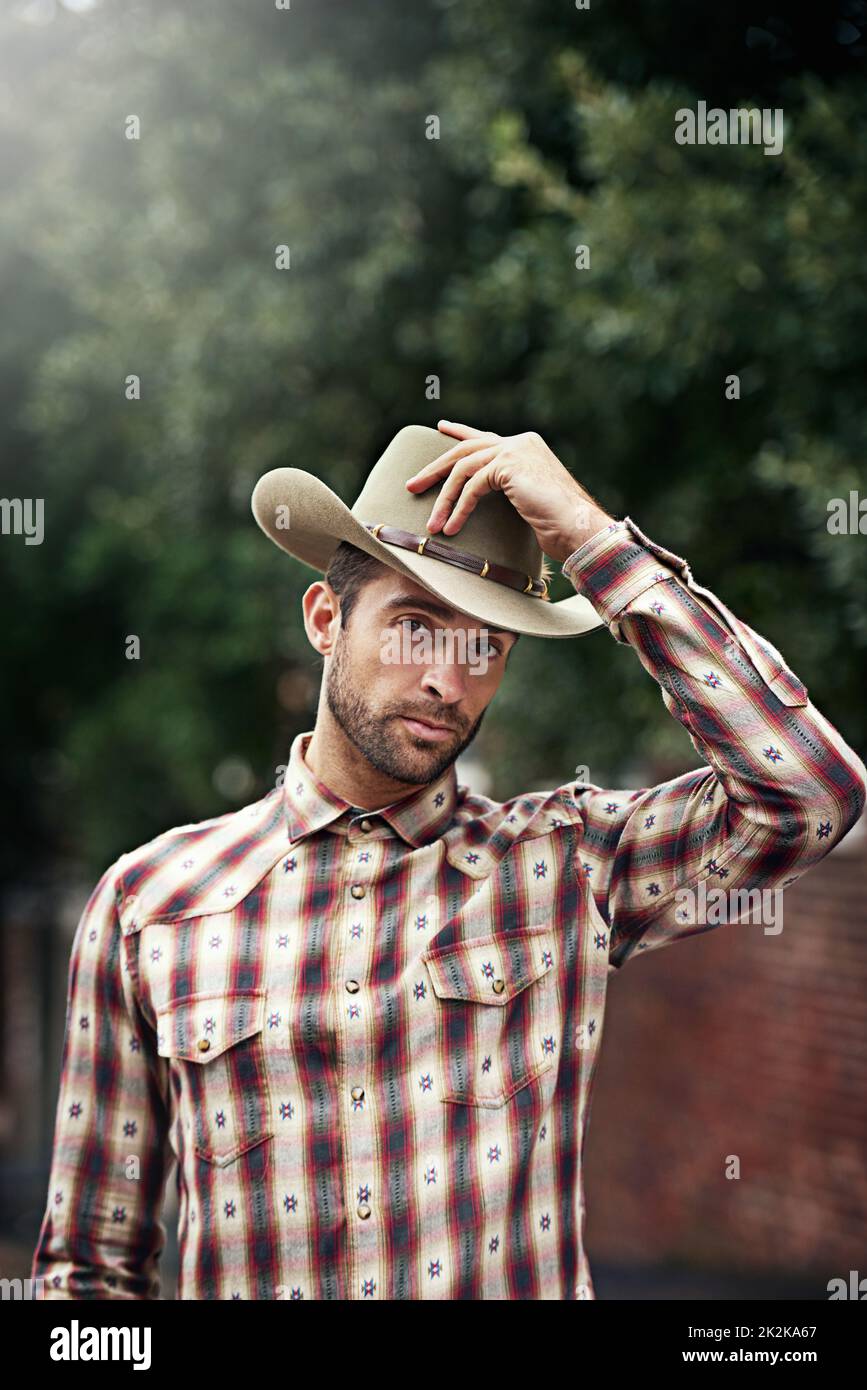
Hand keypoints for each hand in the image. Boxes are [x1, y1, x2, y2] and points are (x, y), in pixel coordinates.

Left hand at [404, 421, 612, 562]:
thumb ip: (507, 489)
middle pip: (465, 450)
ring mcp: (514, 450)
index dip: (460, 432)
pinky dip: (458, 508)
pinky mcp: (508, 465)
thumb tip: (480, 498)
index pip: (484, 437)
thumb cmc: (558, 525)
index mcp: (525, 445)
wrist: (578, 527)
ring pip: (463, 470)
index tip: (440, 427)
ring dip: (444, 499)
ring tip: (432, 524)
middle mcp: (519, 442)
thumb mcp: (526, 500)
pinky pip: (472, 486)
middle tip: (413, 484)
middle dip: (435, 469)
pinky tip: (452, 527)